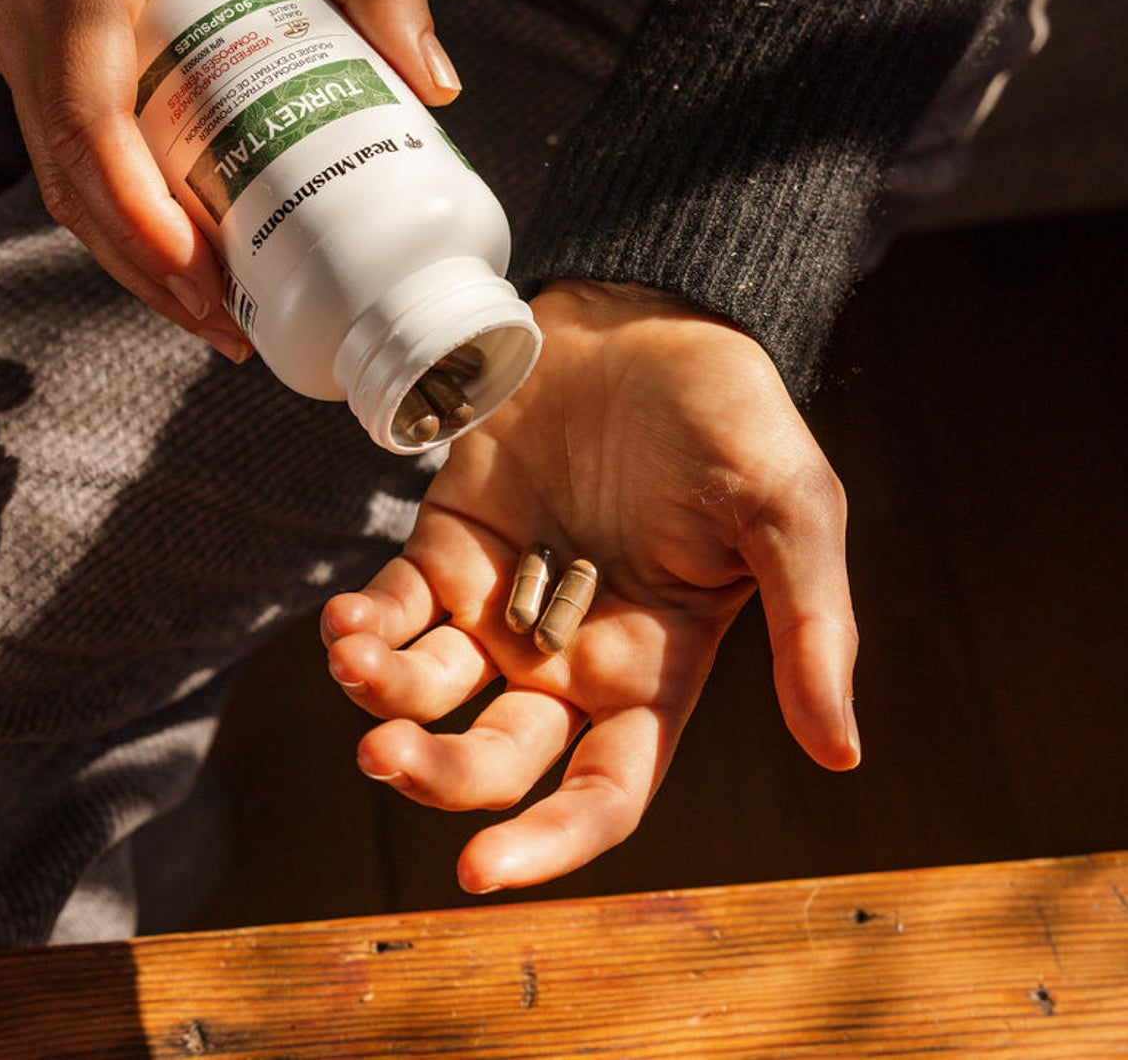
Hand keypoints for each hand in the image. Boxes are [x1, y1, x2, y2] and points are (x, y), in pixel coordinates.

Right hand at [0, 0, 458, 358]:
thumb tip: (435, 81)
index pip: (84, 105)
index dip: (133, 204)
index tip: (197, 269)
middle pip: (67, 167)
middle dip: (142, 261)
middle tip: (225, 323)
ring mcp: (12, 29)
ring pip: (59, 173)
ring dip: (129, 253)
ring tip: (214, 314)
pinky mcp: (31, 51)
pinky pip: (66, 149)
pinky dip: (120, 210)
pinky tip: (181, 254)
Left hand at [321, 280, 858, 891]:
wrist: (647, 314)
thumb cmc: (730, 414)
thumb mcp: (790, 513)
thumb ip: (811, 628)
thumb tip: (842, 754)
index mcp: (654, 671)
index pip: (603, 790)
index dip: (549, 843)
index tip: (481, 875)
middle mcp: (569, 654)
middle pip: (498, 756)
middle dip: (439, 772)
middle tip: (387, 755)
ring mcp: (501, 601)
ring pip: (432, 689)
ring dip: (383, 695)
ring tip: (355, 662)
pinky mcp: (449, 542)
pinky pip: (396, 606)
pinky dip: (363, 623)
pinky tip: (346, 622)